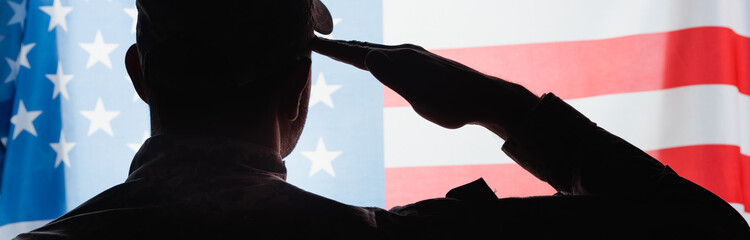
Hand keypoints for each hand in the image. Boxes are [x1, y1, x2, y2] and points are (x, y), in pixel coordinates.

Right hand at [310, 37, 538, 137]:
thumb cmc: (451, 102)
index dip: (333, 50)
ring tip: (343, 49)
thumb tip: (367, 56)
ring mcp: (415, 59)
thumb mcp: (419, 95)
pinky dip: (375, 57)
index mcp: (400, 59)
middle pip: (365, 48)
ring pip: (378, 52)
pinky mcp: (423, 67)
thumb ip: (394, 76)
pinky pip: (390, 58)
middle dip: (340, 46)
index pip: (359, 53)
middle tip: (315, 41)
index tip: (309, 43)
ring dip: (357, 50)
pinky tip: (379, 62)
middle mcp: (405, 53)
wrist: (485, 98)